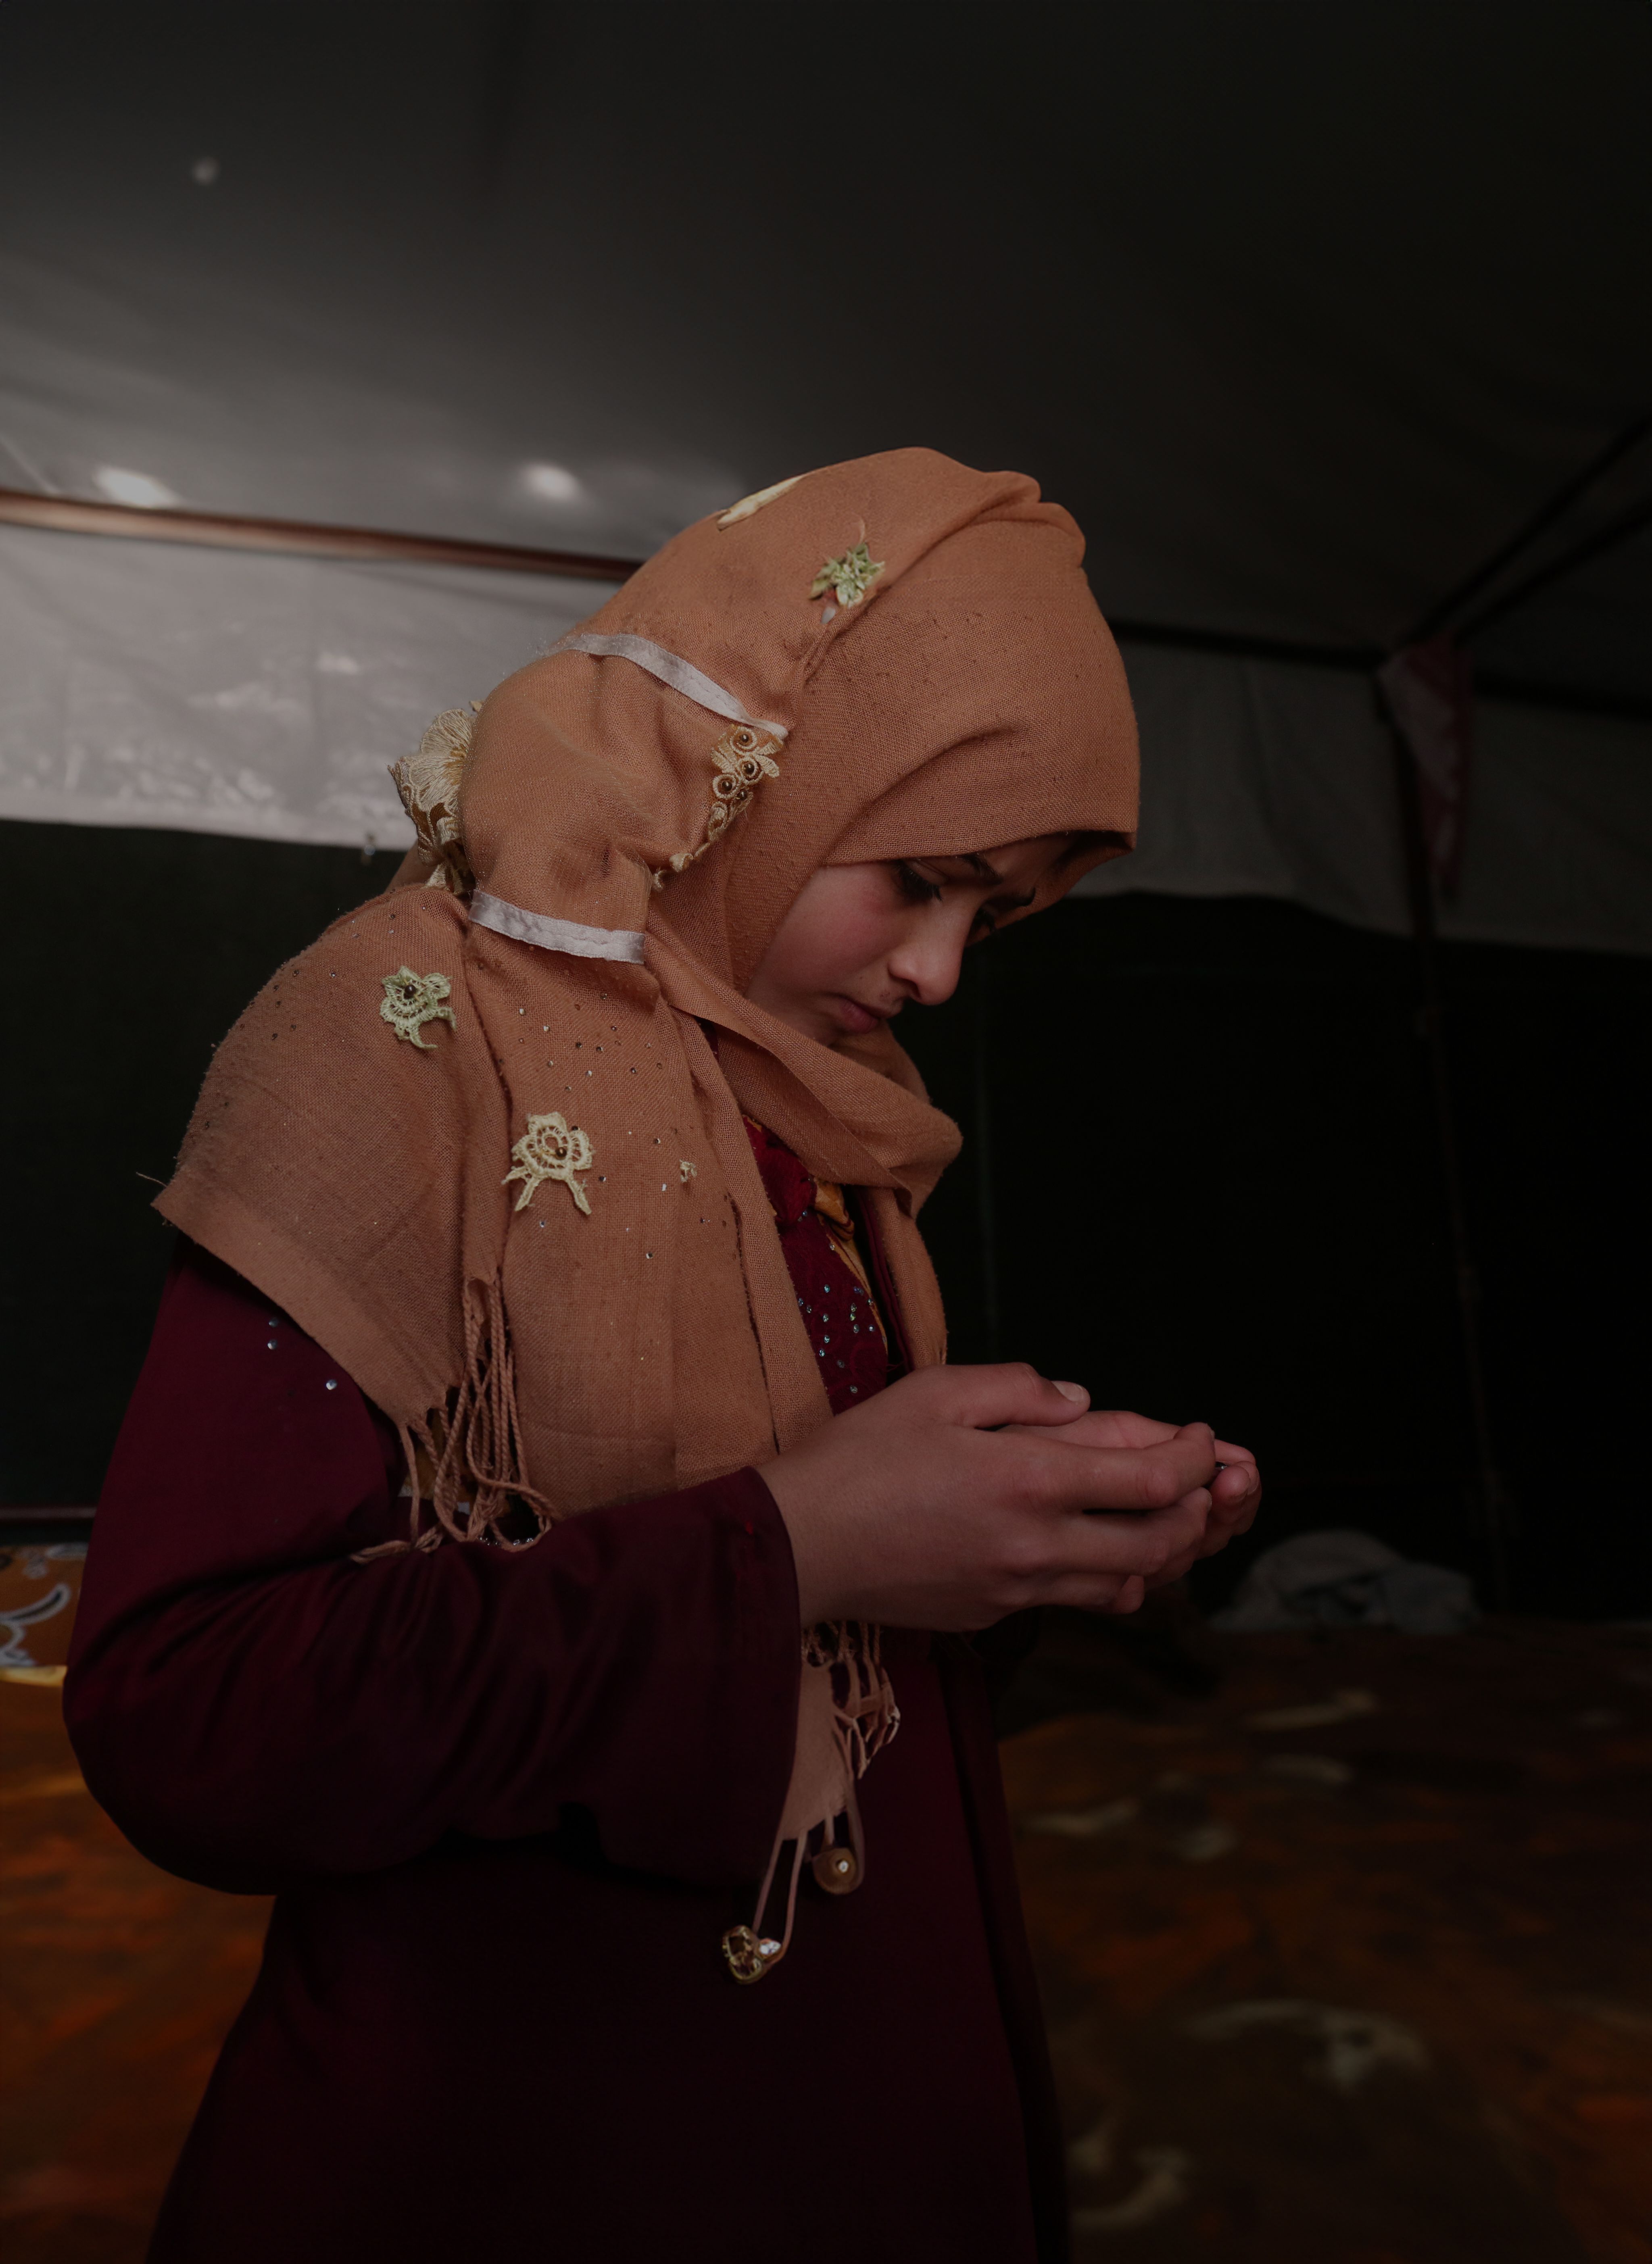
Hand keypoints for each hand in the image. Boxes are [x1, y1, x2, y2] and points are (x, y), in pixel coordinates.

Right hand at [759, 1365, 1225, 1630]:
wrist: (800, 1545)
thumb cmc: (860, 1459)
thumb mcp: (937, 1391)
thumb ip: (1018, 1387)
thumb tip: (1079, 1400)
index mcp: (1030, 1479)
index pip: (1155, 1480)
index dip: (1197, 1457)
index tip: (1201, 1436)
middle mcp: (1036, 1545)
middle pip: (1159, 1544)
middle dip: (1195, 1512)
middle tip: (1193, 1482)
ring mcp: (1016, 1590)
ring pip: (1125, 1587)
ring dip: (1155, 1554)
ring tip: (1152, 1518)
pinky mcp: (991, 1615)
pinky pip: (1071, 1603)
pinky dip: (1100, 1577)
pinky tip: (1085, 1546)